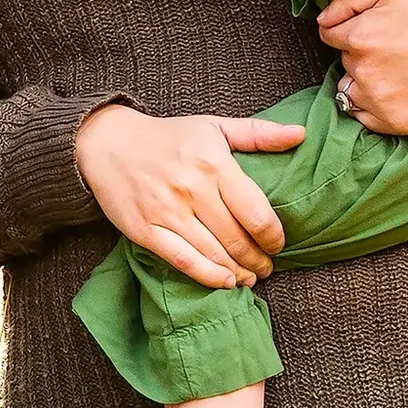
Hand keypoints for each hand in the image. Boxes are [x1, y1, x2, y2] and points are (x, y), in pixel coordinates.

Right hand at [73, 103, 306, 288]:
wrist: (107, 142)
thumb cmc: (167, 136)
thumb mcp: (213, 126)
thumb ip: (258, 133)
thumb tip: (300, 134)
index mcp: (213, 163)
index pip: (257, 213)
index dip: (274, 237)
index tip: (278, 244)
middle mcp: (191, 188)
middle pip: (237, 239)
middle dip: (259, 260)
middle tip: (267, 267)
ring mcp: (166, 211)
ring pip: (213, 254)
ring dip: (238, 273)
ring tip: (250, 277)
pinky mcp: (145, 229)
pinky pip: (183, 262)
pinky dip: (208, 277)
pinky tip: (224, 282)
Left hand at [319, 0, 407, 134]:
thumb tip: (321, 18)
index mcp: (360, 35)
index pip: (329, 34)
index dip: (351, 29)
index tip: (375, 30)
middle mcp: (363, 69)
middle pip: (346, 61)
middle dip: (363, 54)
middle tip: (398, 49)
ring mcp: (378, 99)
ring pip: (351, 90)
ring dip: (365, 82)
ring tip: (400, 72)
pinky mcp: (394, 123)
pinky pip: (364, 117)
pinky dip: (375, 106)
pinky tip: (401, 92)